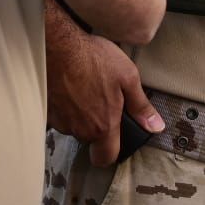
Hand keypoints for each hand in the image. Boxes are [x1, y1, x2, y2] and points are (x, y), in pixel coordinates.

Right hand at [46, 32, 164, 166]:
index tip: (115, 142)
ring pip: (74, 126)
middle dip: (97, 125)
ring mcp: (61, 121)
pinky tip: (69, 88)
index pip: (106, 158)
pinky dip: (64, 106)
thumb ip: (141, 106)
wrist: (58, 46)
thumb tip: (156, 126)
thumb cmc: (93, 59)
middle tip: (102, 100)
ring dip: (80, 114)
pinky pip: (59, 116)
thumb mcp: (127, 77)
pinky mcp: (47, 110)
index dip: (111, 153)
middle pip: (90, 139)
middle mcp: (80, 129)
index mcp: (103, 125)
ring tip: (85, 88)